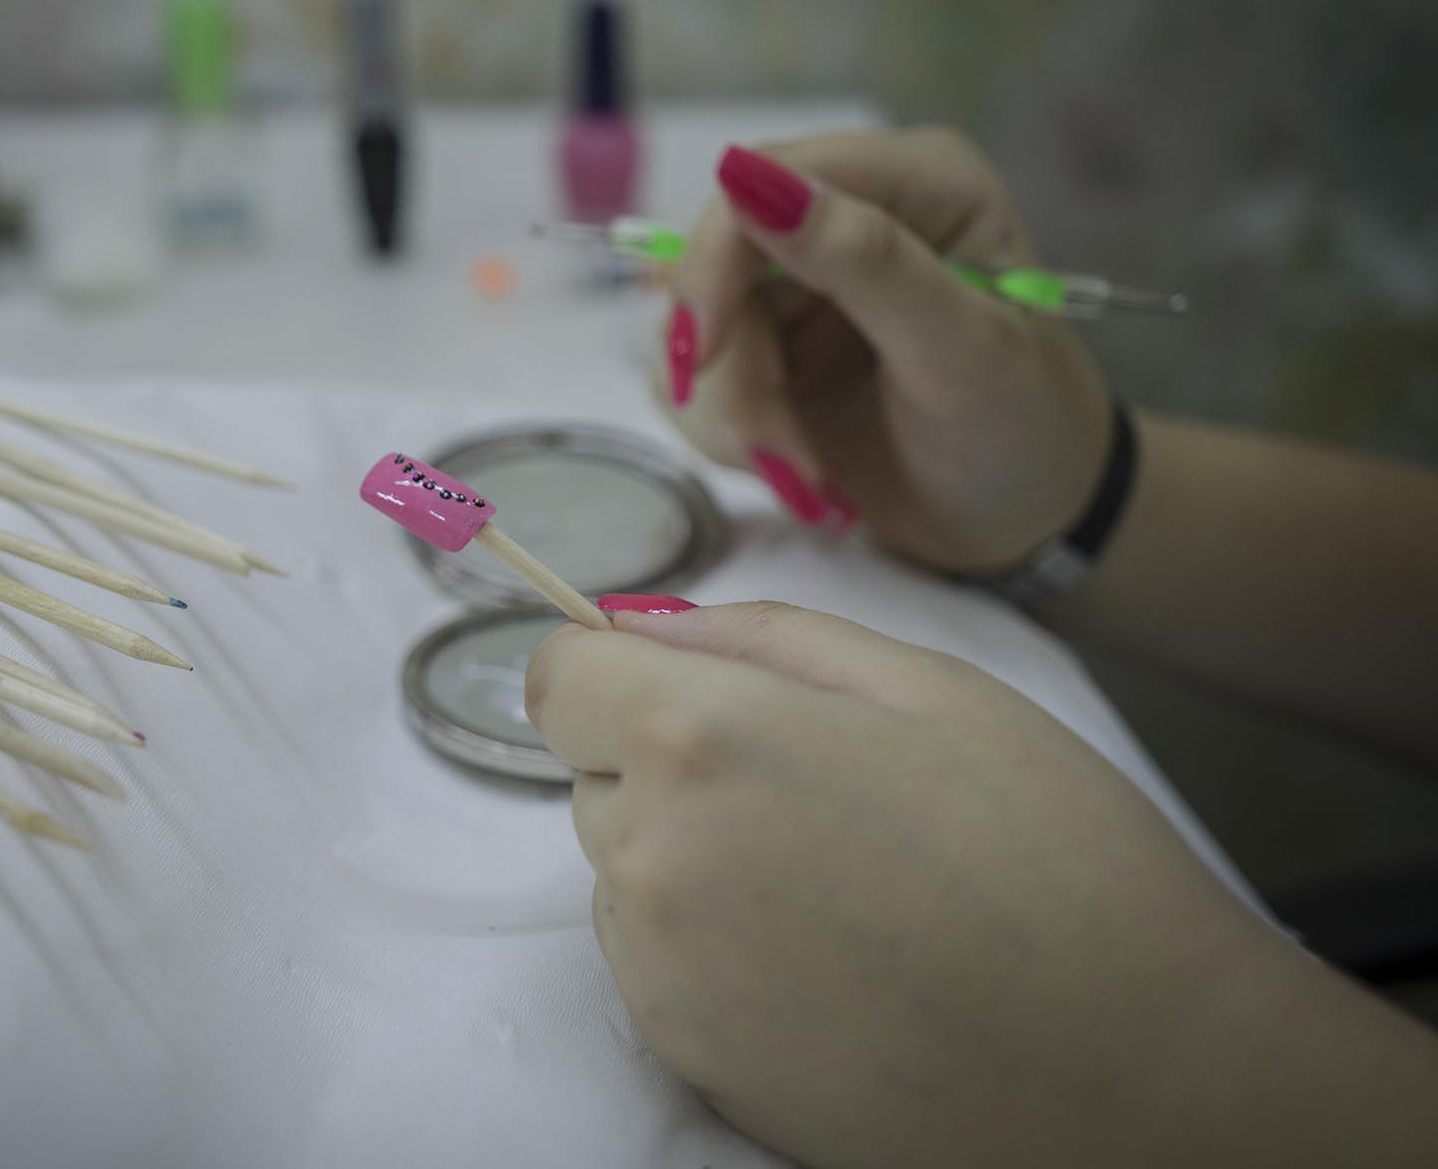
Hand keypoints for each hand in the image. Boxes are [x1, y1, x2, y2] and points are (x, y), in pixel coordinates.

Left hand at [526, 601, 1437, 1166]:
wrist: (1138, 1070)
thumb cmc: (1053, 853)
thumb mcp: (926, 686)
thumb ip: (759, 637)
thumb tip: (637, 624)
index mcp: (701, 738)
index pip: (556, 675)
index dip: (614, 670)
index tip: (683, 689)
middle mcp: (650, 856)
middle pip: (594, 774)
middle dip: (667, 765)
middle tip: (816, 797)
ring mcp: (658, 971)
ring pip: (622, 870)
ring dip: (688, 859)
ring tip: (839, 889)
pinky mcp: (685, 1056)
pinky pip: (653, 963)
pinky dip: (710, 950)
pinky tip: (830, 965)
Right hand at [664, 128, 1110, 570]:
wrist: (1026, 525)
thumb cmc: (1024, 433)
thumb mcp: (958, 351)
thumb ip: (865, 260)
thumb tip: (748, 175)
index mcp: (917, 182)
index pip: (770, 176)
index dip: (716, 258)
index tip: (705, 352)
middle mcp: (853, 216)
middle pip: (720, 259)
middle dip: (735, 366)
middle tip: (777, 451)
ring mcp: (806, 285)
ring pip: (699, 328)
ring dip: (740, 415)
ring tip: (810, 477)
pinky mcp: (775, 348)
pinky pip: (701, 379)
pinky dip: (734, 436)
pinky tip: (800, 472)